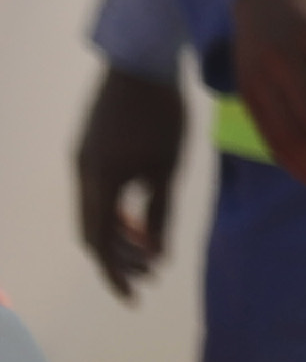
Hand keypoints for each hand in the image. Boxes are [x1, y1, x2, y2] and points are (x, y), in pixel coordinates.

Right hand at [75, 66, 183, 295]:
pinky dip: (116, 211)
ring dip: (120, 234)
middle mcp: (81, 175)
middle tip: (152, 273)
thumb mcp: (169, 168)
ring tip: (152, 250)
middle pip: (94, 232)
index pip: (101, 244)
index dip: (116, 274)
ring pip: (94, 212)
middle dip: (121, 257)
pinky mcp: (88, 149)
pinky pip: (97, 192)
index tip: (135, 298)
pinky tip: (141, 216)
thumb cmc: (163, 114)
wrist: (142, 63)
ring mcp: (81, 160)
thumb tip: (158, 255)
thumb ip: (161, 212)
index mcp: (98, 183)